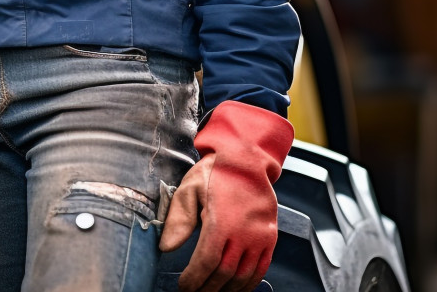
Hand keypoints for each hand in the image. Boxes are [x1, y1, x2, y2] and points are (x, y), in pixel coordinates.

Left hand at [159, 100, 293, 291]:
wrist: (246, 158)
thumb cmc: (215, 171)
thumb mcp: (189, 188)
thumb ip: (178, 220)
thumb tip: (166, 247)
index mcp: (222, 220)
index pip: (207, 261)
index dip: (194, 279)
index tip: (184, 286)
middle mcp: (245, 232)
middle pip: (225, 273)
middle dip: (208, 288)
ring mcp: (260, 237)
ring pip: (243, 276)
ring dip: (227, 290)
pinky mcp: (270, 238)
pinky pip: (260, 270)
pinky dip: (247, 284)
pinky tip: (234, 288)